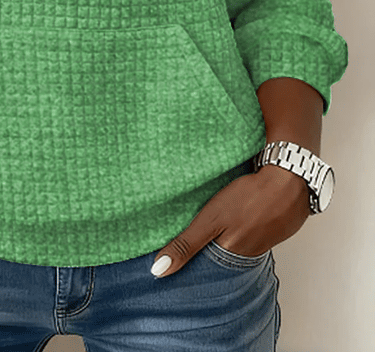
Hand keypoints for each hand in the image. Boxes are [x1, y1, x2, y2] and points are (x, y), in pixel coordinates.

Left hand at [150, 164, 311, 277]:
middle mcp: (247, 254)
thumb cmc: (249, 198)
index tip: (168, 264)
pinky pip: (249, 234)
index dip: (187, 265)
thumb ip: (187, 244)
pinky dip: (238, 228)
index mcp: (231, 256)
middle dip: (202, 254)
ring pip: (234, 246)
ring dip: (221, 239)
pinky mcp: (269, 227)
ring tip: (206, 231)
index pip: (204, 270)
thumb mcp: (211, 219)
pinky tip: (233, 219)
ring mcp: (261, 241)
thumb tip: (159, 270)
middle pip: (219, 259)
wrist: (290, 179)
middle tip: (182, 246)